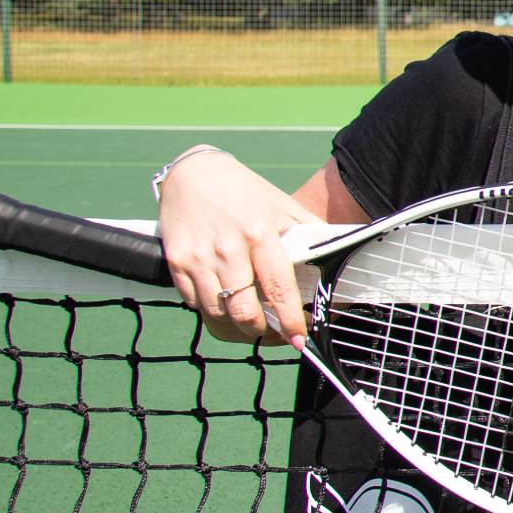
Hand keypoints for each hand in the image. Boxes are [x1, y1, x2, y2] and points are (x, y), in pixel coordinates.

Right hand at [156, 150, 315, 345]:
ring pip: (217, 314)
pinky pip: (194, 303)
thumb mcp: (283, 207)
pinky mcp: (176, 261)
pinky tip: (225, 304)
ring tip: (251, 323)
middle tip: (273, 332)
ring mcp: (198, 257)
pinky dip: (211, 311)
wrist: (194, 173)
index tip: (299, 339)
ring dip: (236, 327)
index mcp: (260, 234)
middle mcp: (227, 249)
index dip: (288, 321)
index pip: (278, 289)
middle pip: (244, 312)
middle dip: (261, 332)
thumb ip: (309, 235)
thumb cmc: (244, 192)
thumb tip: (336, 262)